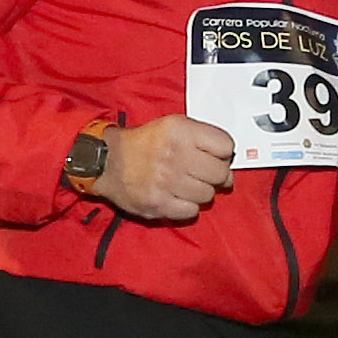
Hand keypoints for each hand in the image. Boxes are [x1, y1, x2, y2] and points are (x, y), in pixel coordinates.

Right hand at [97, 117, 236, 223]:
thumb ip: (202, 138)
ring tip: (185, 185)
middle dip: (216, 176)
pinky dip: (187, 207)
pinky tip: (177, 197)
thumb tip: (229, 165)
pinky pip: (192, 211)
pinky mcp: (159, 204)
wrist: (107, 162)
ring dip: (200, 192)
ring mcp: (168, 181)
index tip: (214, 157)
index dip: (223, 154)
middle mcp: (176, 155)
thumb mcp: (172, 125)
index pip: (226, 146)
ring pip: (208, 195)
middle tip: (202, 174)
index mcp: (180, 131)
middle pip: (220, 174)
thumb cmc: (144, 144)